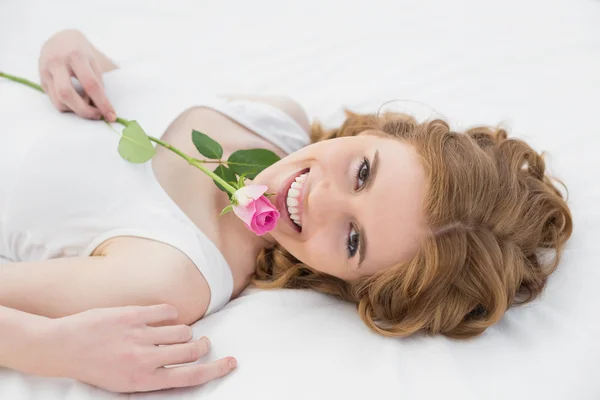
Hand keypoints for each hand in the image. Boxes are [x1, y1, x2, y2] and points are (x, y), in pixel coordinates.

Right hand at [38, 29, 115, 120]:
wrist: (60, 39)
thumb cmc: (83, 52)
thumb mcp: (95, 60)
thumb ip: (101, 80)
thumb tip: (105, 107)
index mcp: (76, 55)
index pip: (91, 84)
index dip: (102, 103)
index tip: (111, 116)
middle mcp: (57, 62)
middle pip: (67, 93)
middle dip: (84, 110)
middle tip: (97, 116)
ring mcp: (46, 71)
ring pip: (59, 100)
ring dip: (76, 110)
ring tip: (88, 108)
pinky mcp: (41, 79)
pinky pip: (54, 100)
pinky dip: (68, 107)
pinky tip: (77, 103)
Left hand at [39, 304, 236, 392]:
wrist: (63, 348)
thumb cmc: (96, 367)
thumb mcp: (126, 382)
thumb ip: (155, 374)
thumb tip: (185, 362)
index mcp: (144, 380)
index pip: (191, 377)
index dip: (216, 369)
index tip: (231, 362)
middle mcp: (145, 359)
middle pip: (192, 350)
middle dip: (202, 346)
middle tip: (203, 343)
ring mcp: (139, 335)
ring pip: (182, 330)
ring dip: (184, 331)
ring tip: (173, 332)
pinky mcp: (132, 315)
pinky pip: (166, 311)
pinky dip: (170, 313)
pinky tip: (163, 316)